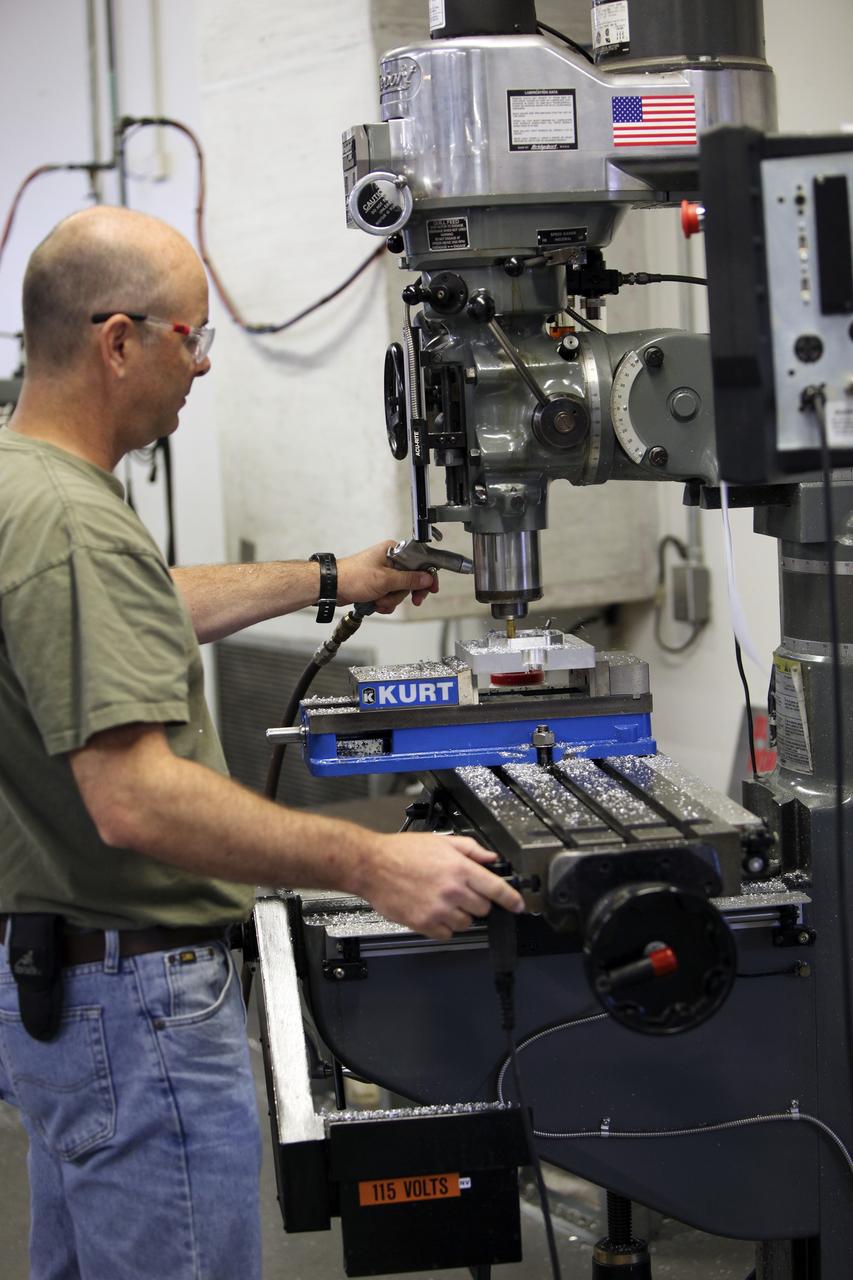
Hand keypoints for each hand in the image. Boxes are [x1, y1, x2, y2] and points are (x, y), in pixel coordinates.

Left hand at [337, 541, 438, 614]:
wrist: (332, 587)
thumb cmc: (353, 577)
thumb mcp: (386, 579)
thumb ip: (409, 579)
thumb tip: (427, 578)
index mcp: (393, 551)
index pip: (419, 562)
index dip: (426, 576)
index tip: (431, 588)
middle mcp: (389, 561)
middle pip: (410, 581)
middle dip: (401, 594)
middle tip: (405, 599)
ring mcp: (383, 574)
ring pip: (399, 591)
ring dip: (390, 600)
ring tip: (378, 600)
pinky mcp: (377, 585)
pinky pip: (389, 596)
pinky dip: (383, 603)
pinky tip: (374, 603)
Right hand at [358, 832, 524, 939]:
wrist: (372, 865)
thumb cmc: (401, 852)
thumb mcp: (441, 842)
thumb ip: (470, 849)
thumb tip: (490, 858)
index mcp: (459, 868)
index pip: (496, 888)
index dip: (511, 899)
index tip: (518, 905)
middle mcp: (452, 890)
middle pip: (483, 909)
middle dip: (477, 902)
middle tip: (461, 892)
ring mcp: (438, 909)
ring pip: (466, 923)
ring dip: (460, 915)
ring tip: (443, 901)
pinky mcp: (424, 924)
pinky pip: (447, 934)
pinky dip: (444, 926)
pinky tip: (433, 911)